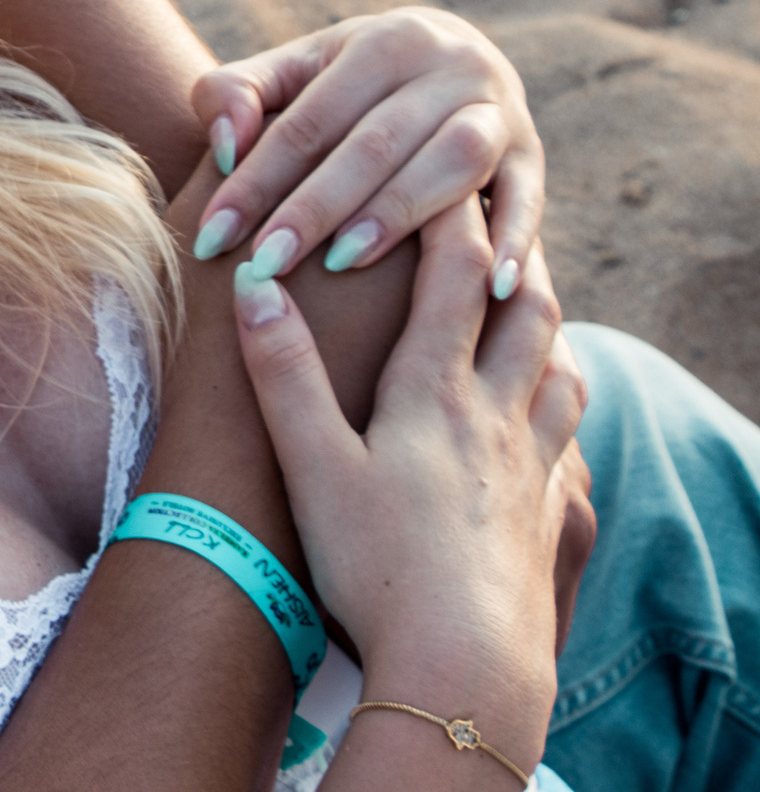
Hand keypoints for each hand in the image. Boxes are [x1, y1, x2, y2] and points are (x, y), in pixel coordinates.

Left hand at [190, 9, 543, 296]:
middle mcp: (451, 65)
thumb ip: (237, 94)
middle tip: (263, 263)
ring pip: (452, 163)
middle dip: (314, 207)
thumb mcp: (289, 73)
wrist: (443, 60)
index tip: (210, 237)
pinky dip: (514, 240)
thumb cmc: (342, 84)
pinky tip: (489, 290)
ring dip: (399, 214)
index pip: (309, 120)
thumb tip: (226, 145)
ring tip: (341, 264)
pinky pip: (528, 198)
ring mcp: (501, 109)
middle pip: (375, 143)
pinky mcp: (533, 154)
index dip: (256, 180)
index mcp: (384, 41)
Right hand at [234, 200, 581, 756]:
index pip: (452, 275)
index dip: (446, 212)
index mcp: (436, 391)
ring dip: (541, 313)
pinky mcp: (542, 506)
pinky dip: (558, 386)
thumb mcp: (312, 463)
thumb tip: (255, 282)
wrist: (465, 662)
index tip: (435, 161)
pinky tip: (542, 398)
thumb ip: (285, 371)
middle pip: (523, 305)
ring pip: (557, 360)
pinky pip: (567, 425)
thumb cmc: (377, 563)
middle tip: (488, 206)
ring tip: (521, 287)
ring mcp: (528, 460)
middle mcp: (495, 412)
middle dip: (505, 247)